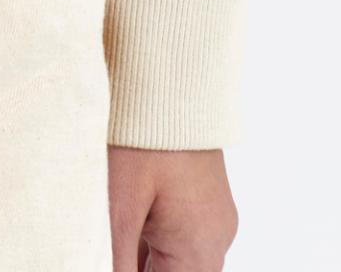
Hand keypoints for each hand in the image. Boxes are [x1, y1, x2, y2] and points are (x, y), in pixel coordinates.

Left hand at [108, 148, 237, 268]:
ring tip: (133, 224)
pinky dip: (167, 239)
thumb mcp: (122, 208)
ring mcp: (221, 223)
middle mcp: (217, 242)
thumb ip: (121, 260)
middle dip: (149, 265)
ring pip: (186, 261)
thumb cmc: (142, 144)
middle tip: (124, 238)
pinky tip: (141, 218)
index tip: (119, 257)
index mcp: (197, 250)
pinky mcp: (216, 206)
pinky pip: (193, 238)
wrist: (172, 86)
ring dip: (156, 257)